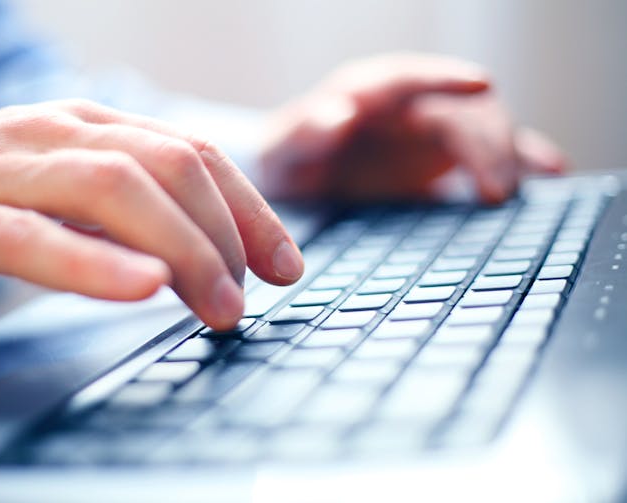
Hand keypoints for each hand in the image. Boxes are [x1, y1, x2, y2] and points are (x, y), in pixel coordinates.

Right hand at [0, 99, 302, 329]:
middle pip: (170, 166)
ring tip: (218, 308)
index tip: (285, 264)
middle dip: (228, 235)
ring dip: (184, 251)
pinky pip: (32, 238)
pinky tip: (143, 289)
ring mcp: (2, 169)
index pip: (193, 154)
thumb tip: (197, 252)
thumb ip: (123, 210)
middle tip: (250, 299)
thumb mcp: (60, 186)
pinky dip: (94, 264)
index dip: (250, 209)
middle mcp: (54, 133)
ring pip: (114, 190)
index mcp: (87, 126)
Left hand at [260, 53, 564, 203]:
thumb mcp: (282, 151)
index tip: (480, 84)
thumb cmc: (286, 161)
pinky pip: (490, 151)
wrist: (298, 182)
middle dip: (484, 140)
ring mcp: (430, 129)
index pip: (409, 77)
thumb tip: (340, 113)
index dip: (445, 78)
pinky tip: (548, 172)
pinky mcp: (444, 157)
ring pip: (482, 126)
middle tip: (495, 189)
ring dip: (504, 153)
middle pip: (459, 107)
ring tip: (509, 193)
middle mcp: (406, 105)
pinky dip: (520, 158)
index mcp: (367, 92)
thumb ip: (304, 131)